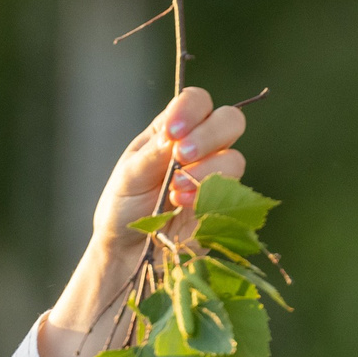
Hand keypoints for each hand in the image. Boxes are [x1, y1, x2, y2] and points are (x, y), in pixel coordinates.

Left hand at [38, 87, 249, 356]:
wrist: (127, 255)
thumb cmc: (122, 211)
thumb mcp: (127, 180)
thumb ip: (150, 157)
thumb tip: (172, 138)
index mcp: (171, 132)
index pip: (196, 101)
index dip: (190, 110)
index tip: (172, 134)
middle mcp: (199, 148)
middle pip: (230, 121)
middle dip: (209, 135)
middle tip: (181, 155)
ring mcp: (215, 177)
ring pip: (235, 158)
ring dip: (208, 171)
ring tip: (176, 192)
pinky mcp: (224, 206)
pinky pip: (235, 194)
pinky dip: (210, 197)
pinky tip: (184, 206)